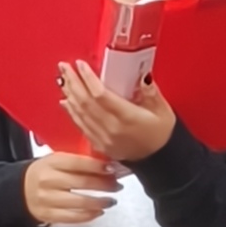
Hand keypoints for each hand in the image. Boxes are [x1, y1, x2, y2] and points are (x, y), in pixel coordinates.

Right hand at [20, 150, 120, 226]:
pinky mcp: (48, 215)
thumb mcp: (56, 160)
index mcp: (52, 162)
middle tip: (117, 185)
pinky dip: (89, 215)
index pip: (79, 163)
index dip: (99, 166)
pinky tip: (99, 211)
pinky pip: (73, 217)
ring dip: (100, 202)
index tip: (113, 168)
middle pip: (83, 183)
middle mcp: (48, 180)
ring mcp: (47, 199)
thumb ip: (77, 161)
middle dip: (105, 185)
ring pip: (80, 202)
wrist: (19, 190)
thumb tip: (107, 164)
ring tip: (111, 200)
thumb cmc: (44, 173)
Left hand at [58, 62, 179, 161]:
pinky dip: (71, 111)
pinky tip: (66, 101)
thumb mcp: (162, 110)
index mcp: (127, 118)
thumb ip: (150, 91)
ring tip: (63, 78)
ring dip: (69, 94)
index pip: (101, 95)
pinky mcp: (99, 144)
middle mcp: (111, 128)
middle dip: (73, 82)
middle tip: (64, 66)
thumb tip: (142, 75)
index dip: (88, 78)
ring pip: (80, 113)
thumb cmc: (162, 135)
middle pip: (85, 102)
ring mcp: (103, 138)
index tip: (80, 64)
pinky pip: (81, 125)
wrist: (160, 161)